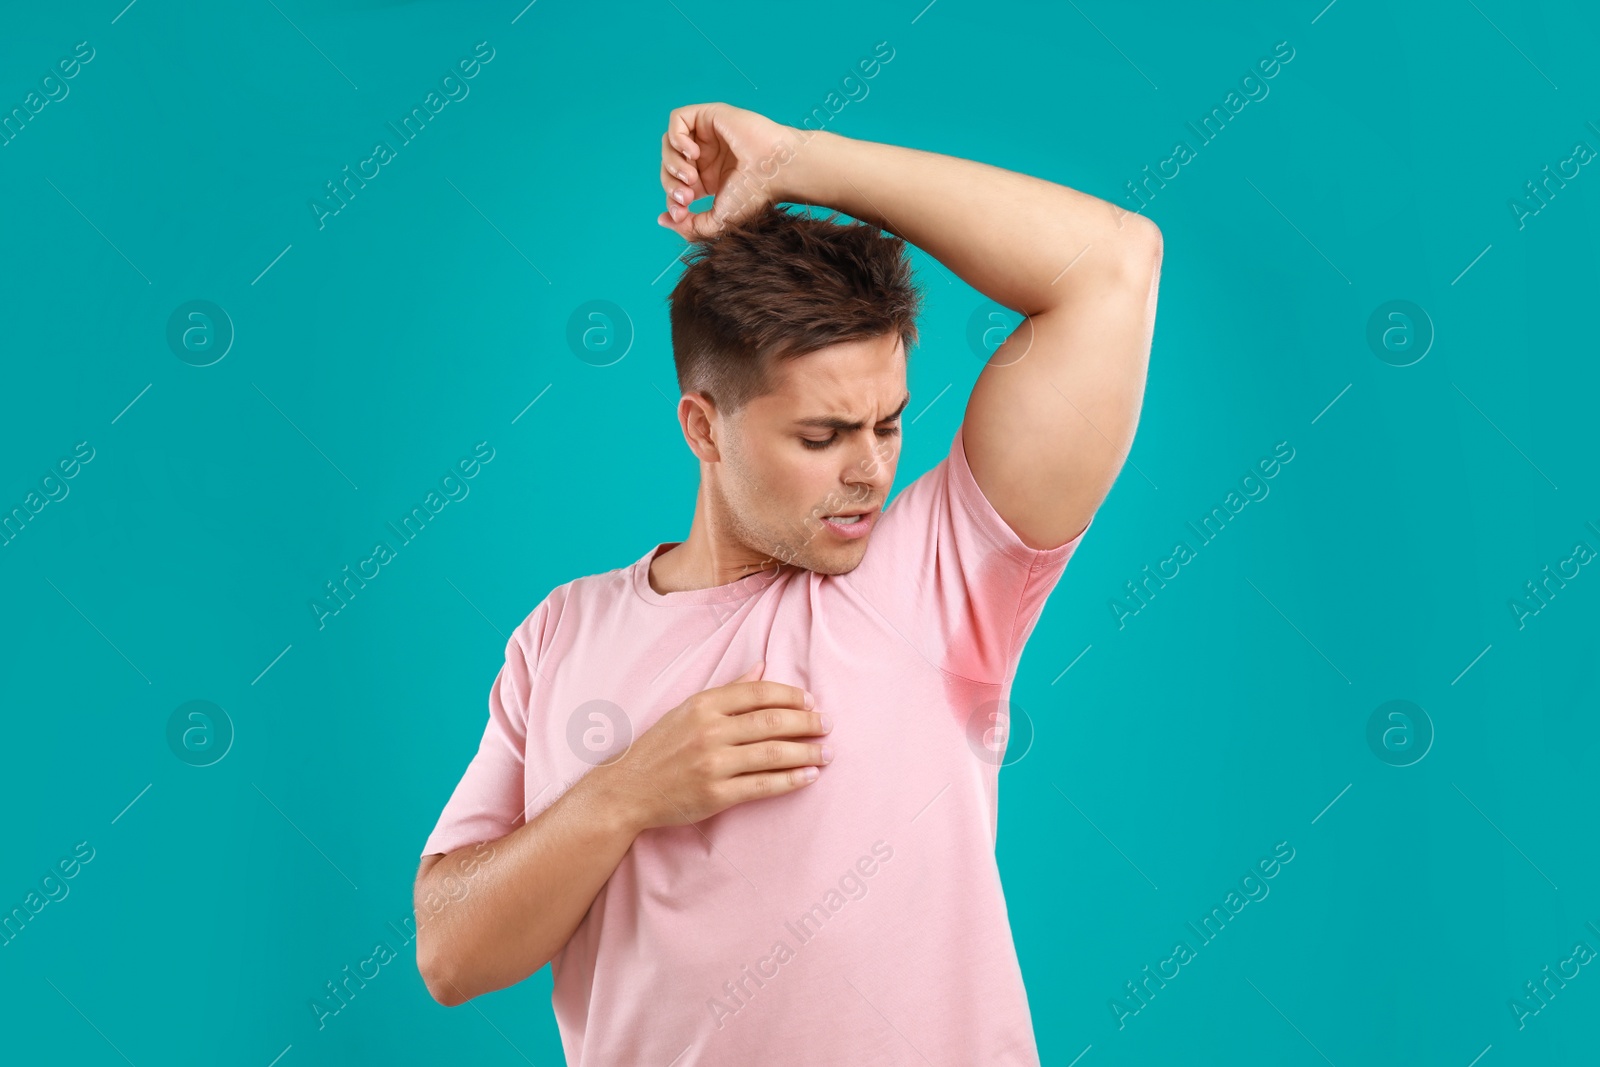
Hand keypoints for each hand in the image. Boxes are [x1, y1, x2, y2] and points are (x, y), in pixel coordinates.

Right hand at [601, 659, 831, 830]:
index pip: (759, 692)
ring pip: (773, 754)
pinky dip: (791, 780)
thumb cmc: (661, 747)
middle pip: (773, 721)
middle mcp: (709, 731)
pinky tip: (810, 775)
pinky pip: (763, 785)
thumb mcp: (688, 709)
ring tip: (827, 752)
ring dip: (807, 752)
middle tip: (828, 725)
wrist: (628, 789)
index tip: (811, 702)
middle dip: (807, 722)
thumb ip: (728, 689)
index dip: (791, 696)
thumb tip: (762, 665)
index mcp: (703, 704)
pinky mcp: (716, 795)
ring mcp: (713, 764)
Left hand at [657, 102, 798, 239]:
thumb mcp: (718, 221)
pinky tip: (693, 153)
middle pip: (668, 166)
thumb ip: (690, 227)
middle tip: (686, 196)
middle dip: (670, 184)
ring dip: (672, 163)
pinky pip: (677, 119)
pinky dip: (677, 138)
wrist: (775, 171)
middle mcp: (706, 156)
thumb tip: (663, 220)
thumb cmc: (755, 195)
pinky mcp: (709, 116)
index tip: (682, 212)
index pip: (675, 185)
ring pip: (669, 143)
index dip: (672, 199)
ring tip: (690, 176)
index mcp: (708, 178)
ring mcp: (707, 136)